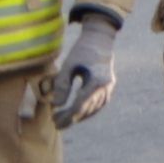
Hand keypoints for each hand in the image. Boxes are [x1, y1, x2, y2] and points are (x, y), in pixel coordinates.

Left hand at [49, 14, 118, 128]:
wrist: (100, 39)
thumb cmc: (82, 50)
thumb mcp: (69, 65)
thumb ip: (63, 84)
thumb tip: (57, 105)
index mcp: (97, 81)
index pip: (80, 105)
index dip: (66, 115)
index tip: (54, 120)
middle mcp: (106, 86)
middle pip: (87, 109)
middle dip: (71, 118)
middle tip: (56, 123)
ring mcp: (110, 86)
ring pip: (95, 109)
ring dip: (80, 116)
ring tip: (64, 119)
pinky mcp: (109, 86)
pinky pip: (99, 103)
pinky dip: (88, 110)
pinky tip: (77, 112)